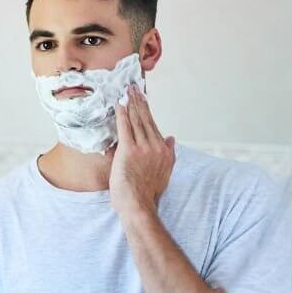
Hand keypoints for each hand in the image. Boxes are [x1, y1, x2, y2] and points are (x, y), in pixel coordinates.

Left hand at [110, 84, 175, 219]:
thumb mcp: (164, 172)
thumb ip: (169, 154)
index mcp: (164, 151)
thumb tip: (171, 138)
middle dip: (139, 101)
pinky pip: (125, 127)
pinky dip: (122, 114)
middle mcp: (156, 146)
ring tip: (127, 91)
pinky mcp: (129, 150)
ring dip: (131, 103)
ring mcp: (143, 148)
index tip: (142, 98)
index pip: (153, 125)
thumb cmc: (147, 193)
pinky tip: (119, 104)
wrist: (139, 205)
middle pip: (146, 119)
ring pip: (136, 120)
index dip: (146, 110)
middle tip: (134, 87)